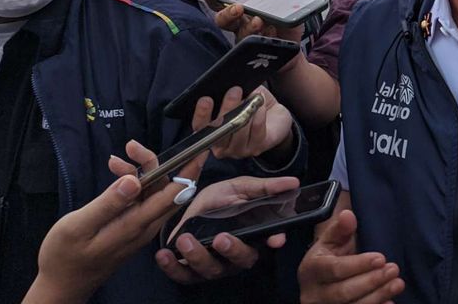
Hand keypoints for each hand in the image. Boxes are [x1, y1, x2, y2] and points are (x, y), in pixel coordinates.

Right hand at [24, 155, 206, 303]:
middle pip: (166, 189)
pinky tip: (116, 175)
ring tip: (113, 161)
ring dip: (139, 172)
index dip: (188, 171)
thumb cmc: (65, 256)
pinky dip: (132, 184)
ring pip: (152, 192)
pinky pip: (141, 200)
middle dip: (155, 163)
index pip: (174, 194)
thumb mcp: (78, 226)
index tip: (197, 149)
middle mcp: (144, 226)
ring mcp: (139, 228)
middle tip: (131, 147)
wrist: (62, 285)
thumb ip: (108, 203)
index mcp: (136, 224)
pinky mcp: (131, 228)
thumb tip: (134, 180)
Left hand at [157, 175, 298, 283]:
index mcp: (253, 234)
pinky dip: (173, 268)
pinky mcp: (191, 270)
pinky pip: (183, 275)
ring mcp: (214, 264)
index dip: (273, 240)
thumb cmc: (222, 198)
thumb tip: (293, 182)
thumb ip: (264, 187)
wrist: (193, 206)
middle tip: (222, 238)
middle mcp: (236, 254)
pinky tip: (164, 255)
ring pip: (211, 269)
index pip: (268, 241)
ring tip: (186, 240)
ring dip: (198, 257)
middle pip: (240, 259)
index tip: (275, 239)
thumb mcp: (242, 187)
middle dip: (232, 250)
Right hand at [192, 85, 294, 162]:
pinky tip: (261, 108)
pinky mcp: (256, 148)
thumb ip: (228, 93)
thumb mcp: (239, 96)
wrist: (274, 116)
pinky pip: (256, 133)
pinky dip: (258, 118)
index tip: (206, 99)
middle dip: (227, 109)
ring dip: (246, 111)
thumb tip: (226, 84)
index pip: (199, 127)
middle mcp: (222, 146)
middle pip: (219, 131)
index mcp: (210, 132)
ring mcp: (238, 150)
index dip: (201, 114)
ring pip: (238, 132)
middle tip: (235, 91)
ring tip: (253, 97)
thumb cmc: (251, 105)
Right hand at [201, 0, 304, 42]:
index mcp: (244, 9)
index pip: (221, 1)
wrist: (293, 49)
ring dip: (248, 27)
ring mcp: (246, 39)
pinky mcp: (254, 52)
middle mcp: (240, 24)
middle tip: (238, 8)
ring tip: (259, 21)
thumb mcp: (289, 9)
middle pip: (222, 20)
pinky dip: (264, 37)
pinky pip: (254, 46)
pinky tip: (272, 33)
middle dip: (227, 13)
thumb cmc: (284, 26)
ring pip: (239, 34)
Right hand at [299, 209, 404, 303]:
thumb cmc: (330, 255)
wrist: (323, 278)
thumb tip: (348, 215)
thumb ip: (340, 228)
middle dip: (371, 281)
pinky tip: (390, 301)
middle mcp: (313, 293)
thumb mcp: (332, 239)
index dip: (359, 265)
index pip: (335, 269)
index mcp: (311, 269)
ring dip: (377, 296)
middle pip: (343, 292)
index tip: (381, 258)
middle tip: (393, 269)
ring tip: (397, 283)